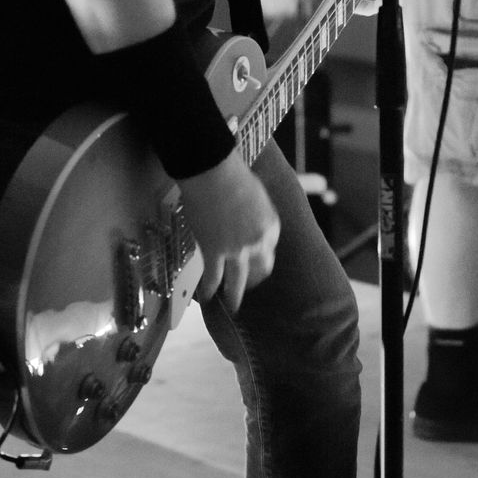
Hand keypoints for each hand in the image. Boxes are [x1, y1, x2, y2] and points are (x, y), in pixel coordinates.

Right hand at [177, 152, 279, 311]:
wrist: (212, 171)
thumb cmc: (233, 175)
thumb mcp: (257, 196)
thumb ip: (256, 216)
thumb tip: (248, 223)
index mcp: (271, 227)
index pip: (268, 250)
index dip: (259, 257)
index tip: (252, 261)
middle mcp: (258, 243)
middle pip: (260, 270)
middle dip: (253, 280)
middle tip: (246, 286)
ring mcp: (236, 250)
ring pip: (238, 281)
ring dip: (235, 296)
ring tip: (232, 305)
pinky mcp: (214, 252)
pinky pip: (213, 277)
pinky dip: (209, 290)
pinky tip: (206, 298)